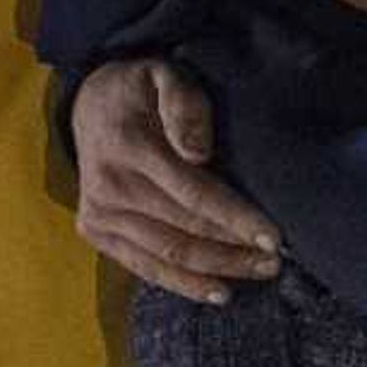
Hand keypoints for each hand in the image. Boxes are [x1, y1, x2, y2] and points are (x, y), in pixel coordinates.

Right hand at [71, 59, 277, 303]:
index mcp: (128, 145)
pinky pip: (144, 266)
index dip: (235, 217)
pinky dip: (184, 284)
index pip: (192, 192)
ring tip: (260, 272)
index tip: (273, 237)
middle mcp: (109, 185)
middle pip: (184, 230)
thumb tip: (199, 152)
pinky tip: (220, 291)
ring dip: (219, 269)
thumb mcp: (164, 75)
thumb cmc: (142, 92)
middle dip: (236, 249)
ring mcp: (98, 212)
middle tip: (277, 260)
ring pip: (168, 254)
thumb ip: (184, 105)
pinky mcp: (95, 231)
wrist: (89, 105)